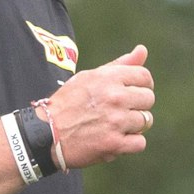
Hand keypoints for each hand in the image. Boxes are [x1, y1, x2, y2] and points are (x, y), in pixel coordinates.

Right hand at [42, 45, 153, 167]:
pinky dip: (130, 144)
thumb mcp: (89, 78)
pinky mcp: (114, 144)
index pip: (144, 77)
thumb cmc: (67, 104)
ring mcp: (116, 121)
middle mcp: (115, 97)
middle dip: (137, 106)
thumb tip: (143, 50)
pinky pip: (140, 143)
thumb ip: (118, 65)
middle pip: (148, 99)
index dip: (140, 86)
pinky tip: (114, 140)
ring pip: (145, 121)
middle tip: (118, 111)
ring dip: (132, 125)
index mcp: (108, 78)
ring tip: (113, 126)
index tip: (130, 93)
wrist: (45, 134)